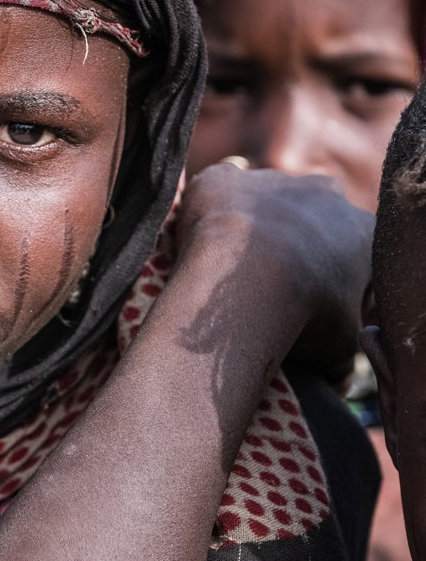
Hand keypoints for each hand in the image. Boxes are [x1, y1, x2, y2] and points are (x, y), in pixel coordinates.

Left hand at [176, 163, 372, 381]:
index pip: (353, 254)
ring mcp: (271, 180)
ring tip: (225, 270)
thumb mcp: (335, 350)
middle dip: (290, 247)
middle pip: (309, 220)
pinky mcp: (222, 178)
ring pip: (261, 203)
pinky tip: (197, 238)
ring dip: (248, 229)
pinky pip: (215, 188)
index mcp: (363, 232)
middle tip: (262, 288)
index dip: (331, 281)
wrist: (243, 284)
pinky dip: (207, 209)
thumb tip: (334, 382)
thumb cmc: (301, 318)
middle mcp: (324, 194)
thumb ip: (340, 359)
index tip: (306, 307)